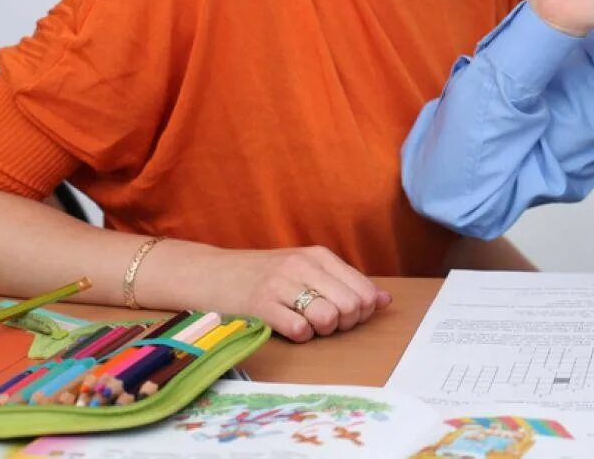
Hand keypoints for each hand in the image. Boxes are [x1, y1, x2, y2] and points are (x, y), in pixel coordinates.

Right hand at [194, 245, 392, 342]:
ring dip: (321, 331)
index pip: (363, 290)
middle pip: (350, 306)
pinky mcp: (260, 305)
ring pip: (328, 318)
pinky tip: (288, 328)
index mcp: (319, 256)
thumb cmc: (262, 275)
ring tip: (306, 325)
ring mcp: (280, 284)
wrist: (208, 272)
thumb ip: (344, 283)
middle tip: (324, 324)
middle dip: (344, 324)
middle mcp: (303, 265)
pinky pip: (298, 330)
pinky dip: (299, 336)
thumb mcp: (305, 269)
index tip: (345, 316)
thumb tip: (385, 300)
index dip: (362, 312)